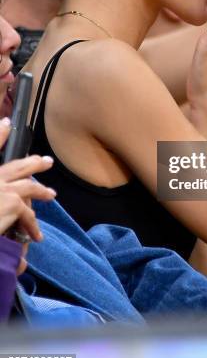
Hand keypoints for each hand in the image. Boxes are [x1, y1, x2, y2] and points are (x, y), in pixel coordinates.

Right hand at [0, 118, 55, 240]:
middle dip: (32, 162)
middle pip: (15, 166)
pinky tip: (36, 234)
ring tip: (50, 194)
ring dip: (40, 190)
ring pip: (28, 186)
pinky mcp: (11, 202)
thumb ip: (1, 199)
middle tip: (45, 161)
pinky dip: (32, 225)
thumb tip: (10, 209)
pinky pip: (27, 213)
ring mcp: (1, 187)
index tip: (6, 123)